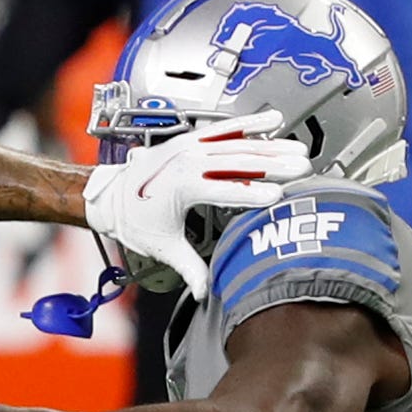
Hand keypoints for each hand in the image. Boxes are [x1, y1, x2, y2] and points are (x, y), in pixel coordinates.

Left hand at [82, 112, 309, 298]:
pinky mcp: (191, 141)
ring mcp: (188, 148)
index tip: (276, 196)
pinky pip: (224, 129)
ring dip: (269, 145)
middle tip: (300, 168)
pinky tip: (272, 120)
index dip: (249, 193)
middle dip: (271, 164)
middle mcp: (184, 161)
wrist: (110, 197)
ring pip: (235, 143)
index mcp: (178, 186)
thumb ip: (188, 267)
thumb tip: (204, 291)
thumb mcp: (162, 247)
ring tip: (298, 149)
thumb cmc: (134, 219)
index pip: (222, 190)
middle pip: (236, 161)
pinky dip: (248, 124)